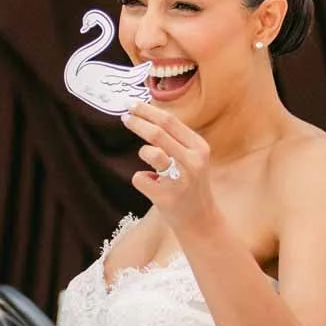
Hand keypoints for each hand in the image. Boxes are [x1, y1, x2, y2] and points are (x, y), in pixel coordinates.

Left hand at [122, 101, 215, 230]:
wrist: (201, 220)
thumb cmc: (190, 185)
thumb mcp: (192, 158)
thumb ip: (175, 140)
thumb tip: (147, 115)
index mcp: (199, 148)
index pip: (170, 121)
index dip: (148, 111)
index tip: (132, 105)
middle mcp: (192, 162)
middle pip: (157, 133)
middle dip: (137, 122)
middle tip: (125, 117)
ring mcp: (180, 181)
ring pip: (149, 153)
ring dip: (143, 153)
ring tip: (151, 164)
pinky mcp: (166, 198)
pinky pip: (140, 178)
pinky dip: (141, 179)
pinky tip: (153, 187)